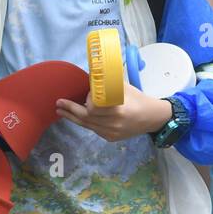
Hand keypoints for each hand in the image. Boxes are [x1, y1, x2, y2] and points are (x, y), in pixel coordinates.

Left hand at [56, 85, 173, 141]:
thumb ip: (108, 84)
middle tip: (58, 103)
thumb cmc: (140, 99)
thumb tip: (90, 75)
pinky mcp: (110, 138)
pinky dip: (85, 121)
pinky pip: (93, 129)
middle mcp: (114, 124)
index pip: (93, 108)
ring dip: (73, 117)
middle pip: (86, 118)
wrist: (153, 118)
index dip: (88, 100)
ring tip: (61, 111)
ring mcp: (111, 133)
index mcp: (119, 110)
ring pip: (87, 125)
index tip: (88, 93)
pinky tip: (79, 116)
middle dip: (70, 110)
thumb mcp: (125, 88)